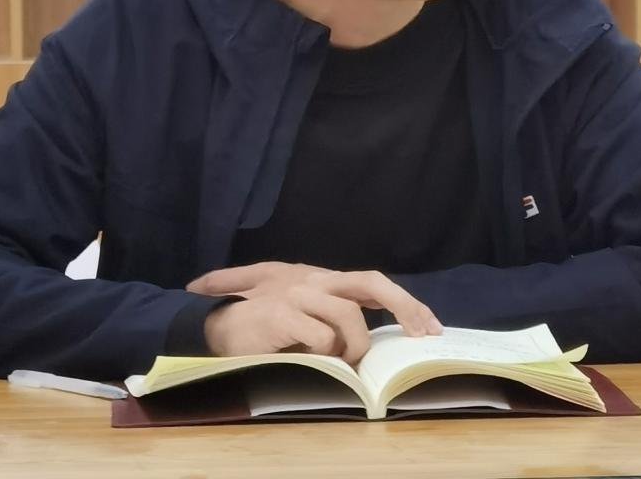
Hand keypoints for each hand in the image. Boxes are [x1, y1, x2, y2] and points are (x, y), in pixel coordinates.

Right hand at [188, 262, 441, 364]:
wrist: (210, 326)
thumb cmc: (257, 323)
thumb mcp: (297, 314)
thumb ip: (328, 317)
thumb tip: (368, 337)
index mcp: (322, 280)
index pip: (372, 282)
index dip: (405, 301)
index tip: (430, 327)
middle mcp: (313, 279)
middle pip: (371, 282)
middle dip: (404, 305)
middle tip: (422, 333)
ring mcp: (297, 292)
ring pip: (348, 315)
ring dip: (352, 345)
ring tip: (341, 362)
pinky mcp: (280, 312)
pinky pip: (320, 336)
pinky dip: (324, 352)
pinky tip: (313, 359)